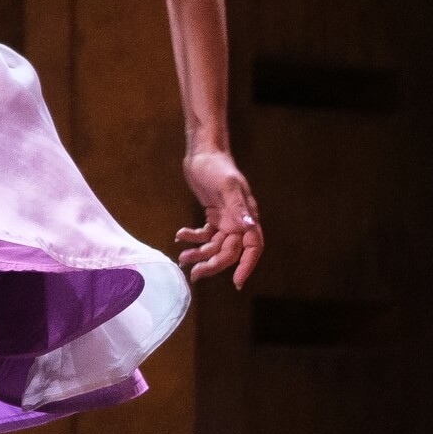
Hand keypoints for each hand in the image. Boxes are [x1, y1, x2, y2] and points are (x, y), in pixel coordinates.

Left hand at [176, 148, 262, 286]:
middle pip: (229, 251)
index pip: (253, 247)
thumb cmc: (217, 166)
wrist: (203, 152)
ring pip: (215, 246)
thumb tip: (250, 228)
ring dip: (200, 253)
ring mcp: (225, 220)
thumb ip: (238, 208)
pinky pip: (205, 235)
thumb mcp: (227, 185)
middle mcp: (238, 222)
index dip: (247, 265)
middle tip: (195, 273)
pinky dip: (193, 239)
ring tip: (182, 258)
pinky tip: (179, 236)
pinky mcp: (212, 216)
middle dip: (213, 263)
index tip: (236, 282)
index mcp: (247, 216)